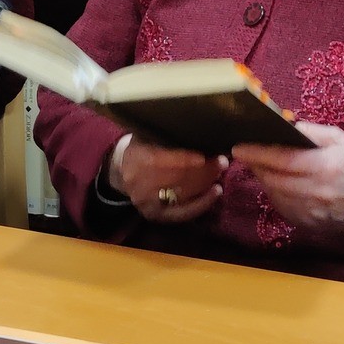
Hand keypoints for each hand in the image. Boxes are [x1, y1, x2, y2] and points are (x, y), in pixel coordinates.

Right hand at [108, 134, 226, 223]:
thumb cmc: (141, 146)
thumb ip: (164, 134)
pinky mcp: (156, 216)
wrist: (122, 170)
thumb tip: (196, 127)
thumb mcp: (146, 134)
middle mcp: (137, 184)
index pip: (159, 160)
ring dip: (205, 183)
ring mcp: (146, 202)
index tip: (203, 155)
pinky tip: (216, 192)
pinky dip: (202, 204)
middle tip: (221, 161)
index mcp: (134, 158)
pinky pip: (182, 213)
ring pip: (181, 194)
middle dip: (201, 170)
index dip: (182, 159)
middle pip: (174, 178)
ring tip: (220, 171)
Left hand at [232, 123, 343, 236]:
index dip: (258, 154)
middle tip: (247, 154)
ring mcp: (312, 211)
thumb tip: (283, 126)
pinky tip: (278, 183)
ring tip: (263, 166)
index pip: (283, 160)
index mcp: (326, 166)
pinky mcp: (308, 224)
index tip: (239, 147)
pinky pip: (282, 207)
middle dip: (256, 166)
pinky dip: (275, 194)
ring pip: (274, 194)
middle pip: (273, 179)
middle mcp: (317, 191)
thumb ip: (310, 132)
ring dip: (264, 179)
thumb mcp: (339, 139)